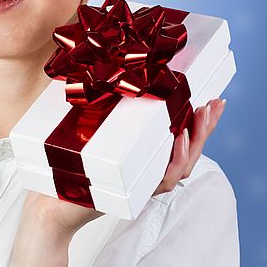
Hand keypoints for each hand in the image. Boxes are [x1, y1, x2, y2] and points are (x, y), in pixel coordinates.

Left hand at [15, 98, 226, 241]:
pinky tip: (177, 144)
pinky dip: (173, 163)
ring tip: (196, 121)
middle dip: (205, 128)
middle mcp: (149, 168)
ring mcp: (144, 182)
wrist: (51, 199)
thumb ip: (109, 106)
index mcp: (145, 151)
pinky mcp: (135, 193)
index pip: (181, 135)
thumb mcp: (92, 125)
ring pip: (181, 166)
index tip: (215, 99)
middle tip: (213, 105)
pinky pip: (161, 180)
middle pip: (189, 150)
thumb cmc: (70, 160)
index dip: (202, 121)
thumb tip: (116, 67)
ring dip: (194, 144)